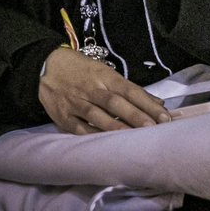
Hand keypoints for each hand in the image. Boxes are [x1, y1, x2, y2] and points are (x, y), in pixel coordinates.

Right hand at [37, 47, 171, 133]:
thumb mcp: (106, 73)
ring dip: (116, 128)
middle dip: (135, 116)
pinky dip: (93, 136)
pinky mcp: (62, 116)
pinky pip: (78, 128)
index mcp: (105, 76)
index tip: (164, 116)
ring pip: (97, 116)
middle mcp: (91, 89)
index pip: (130, 90)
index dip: (147, 104)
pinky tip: (106, 144)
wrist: (45, 66)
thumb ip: (131, 90)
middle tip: (153, 128)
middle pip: (115, 103)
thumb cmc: (83, 70)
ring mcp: (75, 103)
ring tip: (134, 140)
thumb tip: (158, 103)